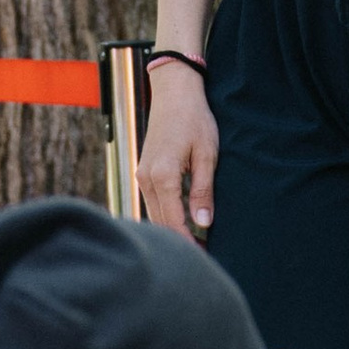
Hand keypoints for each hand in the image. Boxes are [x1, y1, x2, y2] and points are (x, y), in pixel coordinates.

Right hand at [139, 57, 217, 240]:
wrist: (174, 92)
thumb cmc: (194, 119)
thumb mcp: (206, 155)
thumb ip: (203, 191)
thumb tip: (204, 223)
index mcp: (162, 175)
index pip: (173, 221)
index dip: (187, 242)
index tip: (202, 256)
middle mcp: (146, 178)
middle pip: (159, 222)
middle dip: (178, 240)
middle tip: (200, 255)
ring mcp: (142, 174)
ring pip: (153, 213)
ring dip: (171, 229)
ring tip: (193, 243)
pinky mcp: (144, 171)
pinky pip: (152, 202)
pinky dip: (165, 215)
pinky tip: (181, 222)